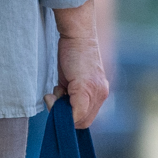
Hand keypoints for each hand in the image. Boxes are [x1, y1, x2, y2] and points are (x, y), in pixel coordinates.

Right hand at [51, 0, 115, 128]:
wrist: (78, 35)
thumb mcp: (74, 79)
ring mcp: (97, 92)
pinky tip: (56, 90)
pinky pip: (76, 113)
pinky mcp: (87, 89)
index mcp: (100, 93)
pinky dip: (60, 106)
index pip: (86, 118)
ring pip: (79, 119)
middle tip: (55, 97)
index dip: (70, 116)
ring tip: (58, 89)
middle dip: (65, 115)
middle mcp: (101, 94)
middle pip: (83, 122)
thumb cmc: (73, 53)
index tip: (58, 101)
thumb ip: (72, 95)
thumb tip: (61, 109)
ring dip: (61, 108)